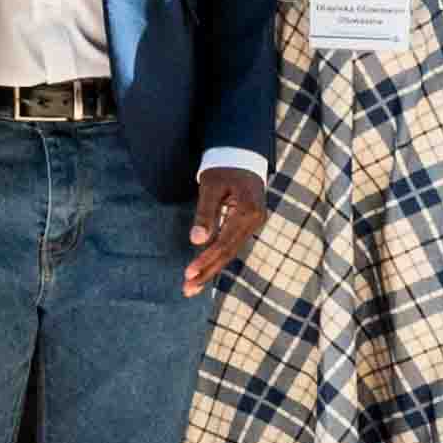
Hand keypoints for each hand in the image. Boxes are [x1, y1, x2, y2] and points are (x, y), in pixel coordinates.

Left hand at [186, 163, 271, 295]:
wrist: (242, 153)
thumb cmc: (224, 166)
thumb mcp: (211, 186)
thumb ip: (205, 213)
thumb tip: (197, 241)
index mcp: (248, 212)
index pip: (224, 244)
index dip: (206, 260)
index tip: (188, 274)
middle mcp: (255, 221)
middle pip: (229, 253)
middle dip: (207, 272)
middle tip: (187, 289)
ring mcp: (253, 223)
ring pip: (230, 251)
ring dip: (211, 268)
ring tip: (192, 286)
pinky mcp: (247, 224)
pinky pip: (231, 244)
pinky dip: (216, 257)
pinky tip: (204, 270)